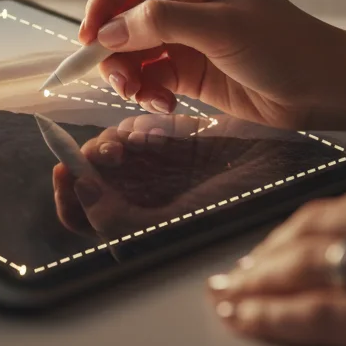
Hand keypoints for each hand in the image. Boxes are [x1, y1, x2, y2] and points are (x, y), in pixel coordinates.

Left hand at [51, 113, 317, 240]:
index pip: (79, 214)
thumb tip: (81, 194)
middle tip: (113, 151)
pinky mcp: (169, 137)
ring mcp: (153, 166)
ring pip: (111, 147)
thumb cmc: (236, 200)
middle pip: (91, 174)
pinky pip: (135, 126)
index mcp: (136, 222)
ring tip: (137, 140)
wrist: (279, 166)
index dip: (66, 194)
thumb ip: (121, 218)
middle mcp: (140, 196)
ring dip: (117, 139)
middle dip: (93, 159)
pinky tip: (158, 127)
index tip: (65, 170)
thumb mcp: (174, 221)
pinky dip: (139, 124)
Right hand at [80, 0, 345, 140]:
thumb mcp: (222, 27)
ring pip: (127, 50)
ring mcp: (182, 34)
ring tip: (144, 97)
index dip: (103, 1)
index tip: (90, 36)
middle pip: (120, 14)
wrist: (324, 90)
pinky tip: (166, 105)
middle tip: (118, 78)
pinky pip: (146, 77)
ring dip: (127, 75)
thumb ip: (162, 24)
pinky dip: (146, 93)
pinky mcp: (185, 69)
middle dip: (111, 48)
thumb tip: (107, 33)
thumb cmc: (285, 45)